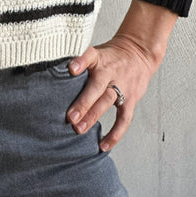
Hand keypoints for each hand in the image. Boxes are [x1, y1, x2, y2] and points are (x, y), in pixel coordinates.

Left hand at [65, 34, 160, 152]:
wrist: (139, 52)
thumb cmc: (110, 55)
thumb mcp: (96, 51)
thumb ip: (80, 63)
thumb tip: (56, 74)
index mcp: (99, 58)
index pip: (90, 56)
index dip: (80, 62)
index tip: (70, 69)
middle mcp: (110, 71)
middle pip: (97, 87)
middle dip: (83, 102)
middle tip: (70, 117)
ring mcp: (122, 86)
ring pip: (107, 101)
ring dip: (93, 116)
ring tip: (79, 129)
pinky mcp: (131, 98)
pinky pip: (124, 118)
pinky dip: (115, 133)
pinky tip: (103, 145)